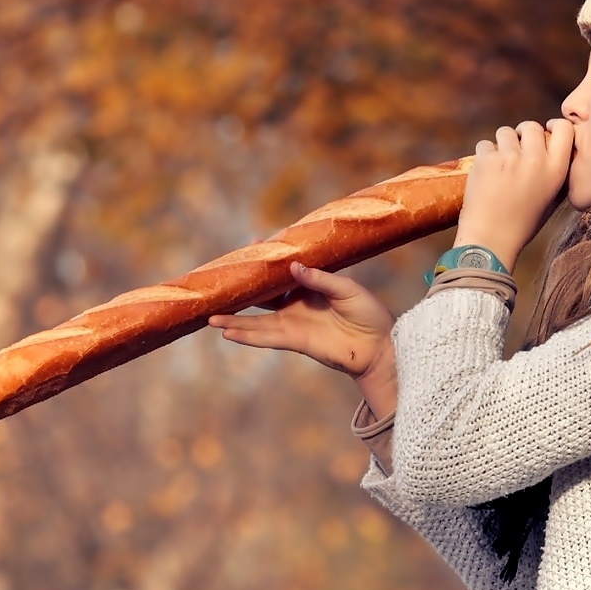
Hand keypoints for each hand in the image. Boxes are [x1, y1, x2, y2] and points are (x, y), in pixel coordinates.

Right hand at [209, 261, 398, 417]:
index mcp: (307, 286)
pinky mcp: (295, 341)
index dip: (265, 261)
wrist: (379, 345)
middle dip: (239, 294)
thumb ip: (319, 278)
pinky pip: (266, 338)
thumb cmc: (368, 312)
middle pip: (260, 298)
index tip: (251, 244)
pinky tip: (228, 334)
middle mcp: (295, 305)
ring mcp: (293, 324)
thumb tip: (293, 265)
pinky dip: (247, 337)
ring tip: (211, 318)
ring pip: (256, 323)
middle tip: (216, 287)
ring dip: (234, 321)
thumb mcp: (346, 289)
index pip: (280, 272)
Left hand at [455, 119, 573, 270]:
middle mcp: (536, 160)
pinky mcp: (486, 160)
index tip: (546, 131)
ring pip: (505, 132)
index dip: (554, 126)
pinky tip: (485, 172)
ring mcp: (509, 158)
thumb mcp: (551, 201)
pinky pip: (484, 144)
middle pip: (531, 126)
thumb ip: (556, 175)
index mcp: (556, 170)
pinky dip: (484, 155)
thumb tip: (557, 152)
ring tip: (499, 164)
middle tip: (516, 148)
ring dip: (502, 144)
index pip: (565, 129)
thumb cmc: (521, 225)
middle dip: (523, 134)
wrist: (490, 240)